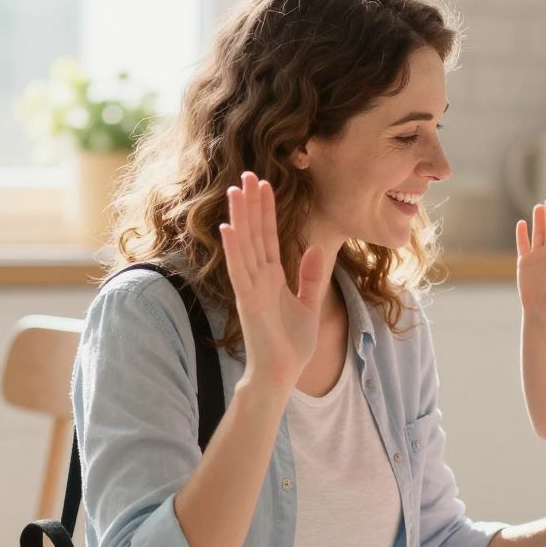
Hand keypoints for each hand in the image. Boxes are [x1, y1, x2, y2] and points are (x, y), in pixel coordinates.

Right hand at [220, 172, 331, 387]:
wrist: (282, 373)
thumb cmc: (291, 343)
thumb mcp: (309, 304)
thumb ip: (311, 277)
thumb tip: (317, 249)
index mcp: (272, 277)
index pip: (268, 236)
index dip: (266, 210)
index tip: (265, 184)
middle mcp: (258, 278)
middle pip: (254, 233)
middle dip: (251, 204)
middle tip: (248, 173)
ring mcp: (251, 288)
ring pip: (244, 246)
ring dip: (239, 218)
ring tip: (236, 190)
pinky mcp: (248, 301)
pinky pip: (239, 271)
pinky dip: (234, 249)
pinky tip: (228, 227)